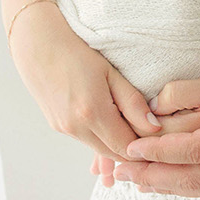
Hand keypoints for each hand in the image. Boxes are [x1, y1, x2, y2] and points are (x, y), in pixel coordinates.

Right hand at [7, 0, 160, 157]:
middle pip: (113, 154)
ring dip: (116, 143)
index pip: (126, 146)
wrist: (39, 46)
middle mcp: (76, 127)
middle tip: (151, 135)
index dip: (145, 146)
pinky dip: (101, 137)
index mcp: (92, 112)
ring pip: (100, 149)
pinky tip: (110, 119)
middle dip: (133, 148)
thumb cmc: (78, 53)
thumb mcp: (112, 74)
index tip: (159, 138)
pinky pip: (87, 140)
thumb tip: (154, 128)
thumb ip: (133, 103)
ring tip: (132, 124)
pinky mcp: (58, 127)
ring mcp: (64, 129)